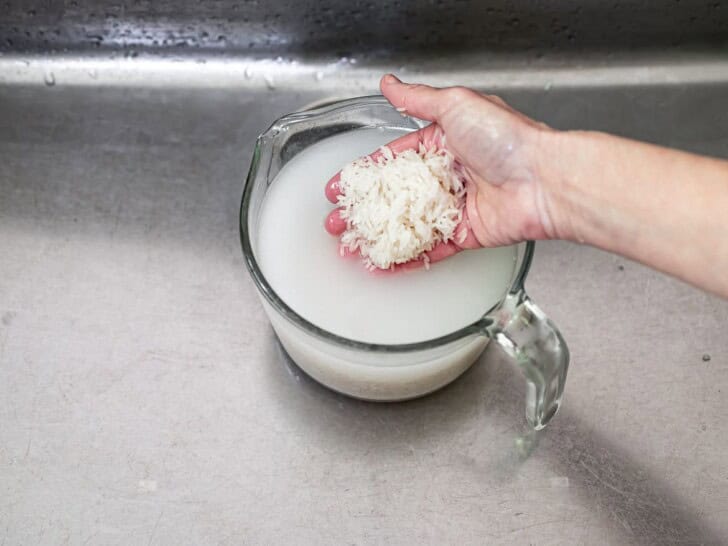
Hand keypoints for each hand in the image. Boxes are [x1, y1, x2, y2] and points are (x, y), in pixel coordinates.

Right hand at [324, 74, 559, 266]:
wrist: (543, 179)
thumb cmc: (506, 138)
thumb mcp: (456, 106)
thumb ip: (418, 99)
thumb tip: (389, 83)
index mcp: (443, 144)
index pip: (393, 161)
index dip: (364, 174)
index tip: (340, 187)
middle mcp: (447, 176)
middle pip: (395, 197)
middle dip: (364, 211)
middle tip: (337, 224)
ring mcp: (455, 207)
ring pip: (409, 225)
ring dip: (378, 236)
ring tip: (350, 246)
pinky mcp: (467, 234)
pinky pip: (432, 249)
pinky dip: (408, 259)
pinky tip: (382, 265)